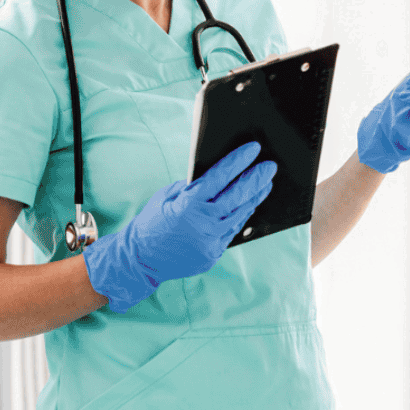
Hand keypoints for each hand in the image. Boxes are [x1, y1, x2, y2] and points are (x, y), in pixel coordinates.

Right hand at [83, 142, 277, 312]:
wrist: (140, 259)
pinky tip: (249, 206)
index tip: (253, 150)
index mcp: (187, 205)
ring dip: (254, 198)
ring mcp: (209, 242)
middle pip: (237, 197)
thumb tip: (216, 175)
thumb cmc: (151, 223)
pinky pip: (231, 232)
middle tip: (269, 167)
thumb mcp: (166, 196)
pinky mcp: (212, 255)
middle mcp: (202, 224)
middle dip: (256, 179)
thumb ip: (191, 187)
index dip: (238, 161)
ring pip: (239, 215)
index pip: (220, 177)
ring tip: (265, 185)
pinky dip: (241, 217)